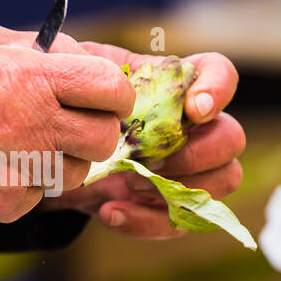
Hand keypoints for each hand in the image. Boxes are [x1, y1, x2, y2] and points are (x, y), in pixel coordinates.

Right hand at [0, 25, 135, 226]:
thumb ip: (46, 50)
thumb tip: (92, 62)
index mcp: (32, 76)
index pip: (111, 89)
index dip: (114, 94)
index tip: (104, 98)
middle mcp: (32, 124)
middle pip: (103, 139)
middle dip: (93, 131)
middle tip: (68, 125)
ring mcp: (19, 170)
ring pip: (76, 174)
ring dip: (60, 160)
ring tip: (21, 144)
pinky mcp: (3, 206)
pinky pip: (38, 197)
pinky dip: (24, 184)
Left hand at [39, 43, 244, 238]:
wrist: (50, 157)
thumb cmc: (67, 107)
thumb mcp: (70, 78)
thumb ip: (84, 65)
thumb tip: (82, 58)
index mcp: (174, 84)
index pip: (219, 73)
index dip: (218, 89)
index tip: (194, 110)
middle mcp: (193, 126)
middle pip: (231, 137)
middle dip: (197, 153)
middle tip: (150, 160)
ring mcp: (188, 168)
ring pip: (224, 179)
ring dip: (181, 188)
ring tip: (129, 185)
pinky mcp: (170, 205)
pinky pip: (181, 221)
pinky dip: (147, 221)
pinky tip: (109, 212)